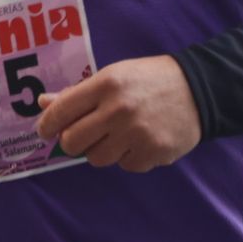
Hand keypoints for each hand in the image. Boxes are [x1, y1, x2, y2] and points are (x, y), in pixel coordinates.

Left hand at [34, 55, 201, 173]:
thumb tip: (43, 104)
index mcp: (106, 84)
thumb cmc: (149, 80)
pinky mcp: (152, 154)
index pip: (61, 111)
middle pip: (72, 142)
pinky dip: (127, 156)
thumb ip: (78, 93)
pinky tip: (139, 140)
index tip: (46, 130)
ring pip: (96, 159)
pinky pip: (124, 165)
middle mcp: (118, 110)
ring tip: (116, 135)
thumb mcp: (113, 76)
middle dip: (71, 141)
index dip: (47, 124)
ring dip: (101, 150)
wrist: (199, 90)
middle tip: (81, 136)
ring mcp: (136, 134)